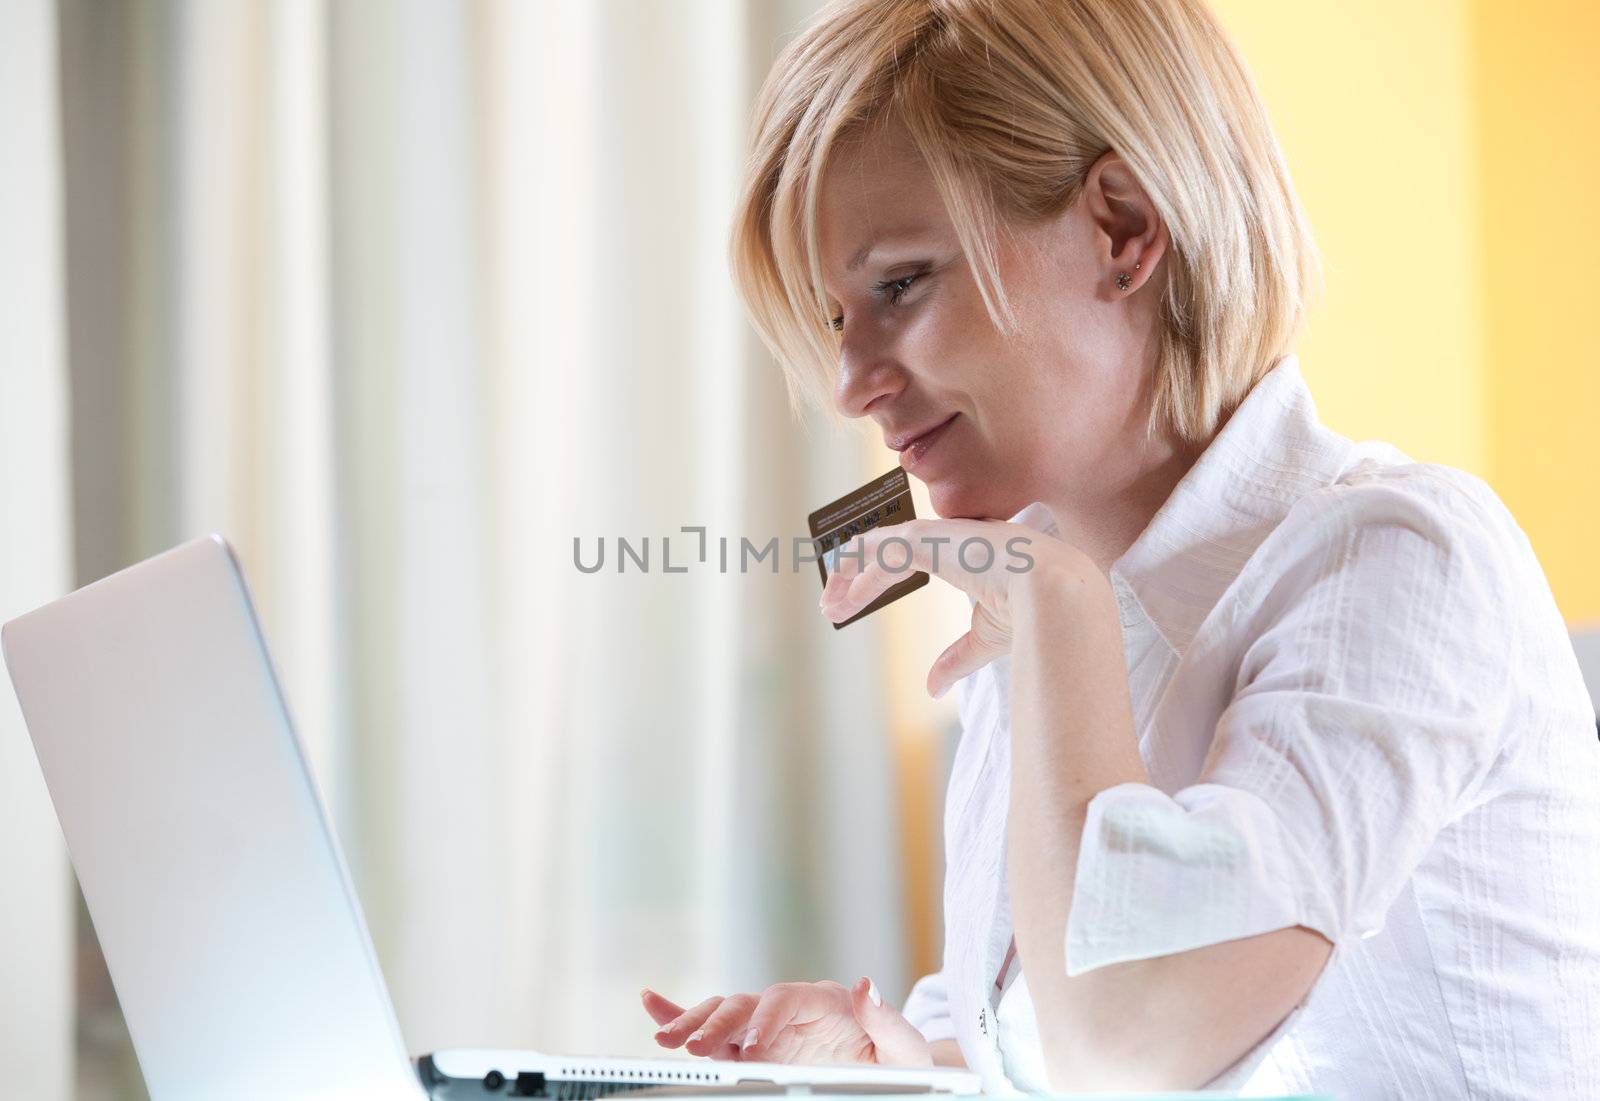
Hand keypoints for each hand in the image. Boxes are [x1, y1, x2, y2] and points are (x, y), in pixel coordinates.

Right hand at [641, 978, 932, 1065]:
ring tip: (663, 1038)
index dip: (765, 1019)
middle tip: (693, 1048)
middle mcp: (790, 1008)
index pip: (785, 998)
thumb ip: (886, 1019)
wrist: (899, 1074)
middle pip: (745, 1004)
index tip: (754, 1047)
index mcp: (825, 1001)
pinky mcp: (754, 1045)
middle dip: (715, 1022)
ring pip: (722, 1015)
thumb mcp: (906, 1047)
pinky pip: (714, 1027)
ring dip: (691, 1023)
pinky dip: (681, 1014)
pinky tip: (652, 1006)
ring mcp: (769, 1026)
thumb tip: (866, 985)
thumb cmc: (905, 1061)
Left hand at [820, 516, 1074, 698]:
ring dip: (848, 577)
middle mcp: (946, 540)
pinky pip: (875, 548)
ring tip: (829, 605)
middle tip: (833, 606)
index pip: (908, 559)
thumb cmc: (1028, 613)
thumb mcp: (983, 640)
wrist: (1051, 593)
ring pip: (876, 548)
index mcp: (962, 555)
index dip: (877, 580)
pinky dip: (853, 566)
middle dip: (856, 579)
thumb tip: (932, 688)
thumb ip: (956, 658)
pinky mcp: (922, 538)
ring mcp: (934, 535)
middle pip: (887, 552)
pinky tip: (837, 586)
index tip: (852, 602)